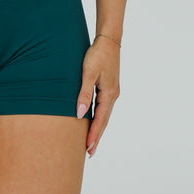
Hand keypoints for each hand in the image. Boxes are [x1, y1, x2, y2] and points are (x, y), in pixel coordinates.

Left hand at [76, 38, 119, 156]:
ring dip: (98, 129)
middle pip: (104, 121)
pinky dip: (99, 119)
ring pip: (104, 115)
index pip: (100, 120)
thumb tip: (80, 114)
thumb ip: (83, 93)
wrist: (108, 41)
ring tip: (91, 143)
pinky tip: (93, 122)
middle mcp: (112, 96)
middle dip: (97, 137)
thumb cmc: (97, 55)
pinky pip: (103, 108)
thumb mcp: (88, 73)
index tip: (88, 148)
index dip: (94, 134)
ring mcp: (112, 92)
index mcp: (109, 94)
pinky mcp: (109, 88)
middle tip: (90, 153)